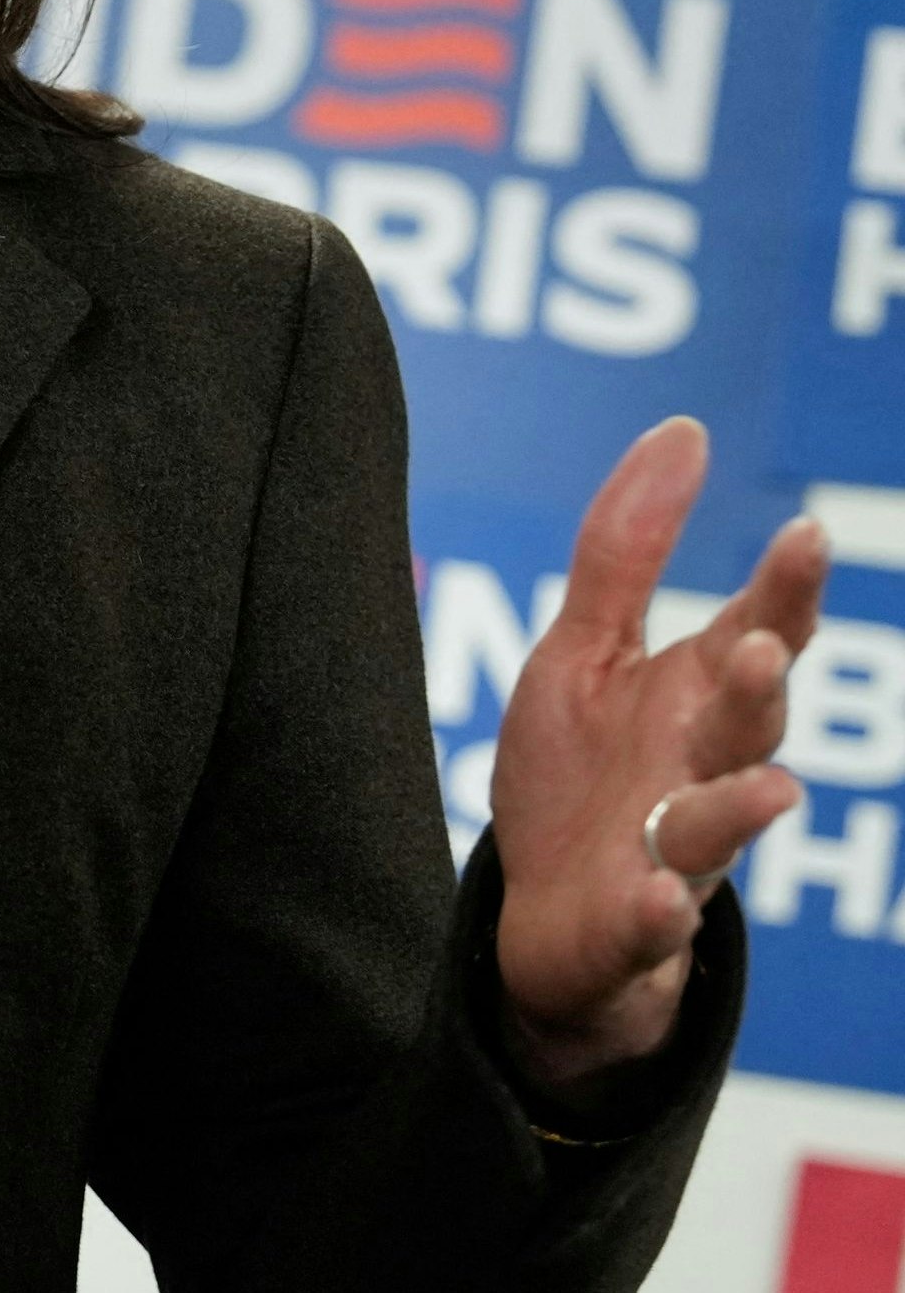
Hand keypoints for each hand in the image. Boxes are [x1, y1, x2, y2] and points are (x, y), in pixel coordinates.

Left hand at [489, 416, 824, 1102]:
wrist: (549, 919)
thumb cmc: (583, 774)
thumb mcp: (584, 649)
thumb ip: (628, 548)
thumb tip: (686, 430)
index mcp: (695, 699)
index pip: (757, 633)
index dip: (785, 589)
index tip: (805, 535)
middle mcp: (703, 770)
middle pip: (748, 724)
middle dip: (763, 689)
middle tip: (764, 649)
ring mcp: (675, 850)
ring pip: (719, 825)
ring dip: (741, 805)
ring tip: (772, 786)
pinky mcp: (634, 924)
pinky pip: (654, 922)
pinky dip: (659, 914)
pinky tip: (658, 900)